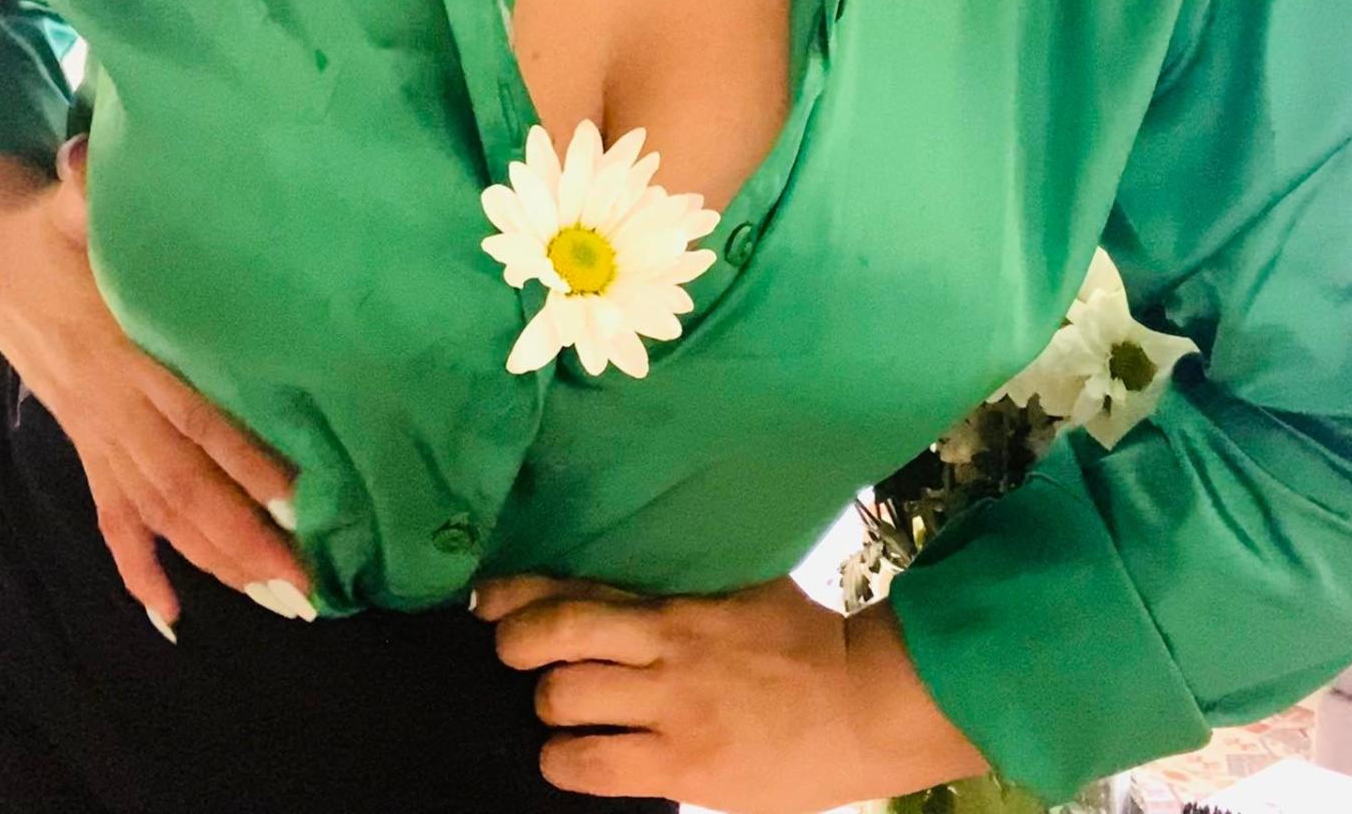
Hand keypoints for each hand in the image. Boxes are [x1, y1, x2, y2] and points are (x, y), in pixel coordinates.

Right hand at [0, 139, 314, 638]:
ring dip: (212, 557)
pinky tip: (166, 613)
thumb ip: (90, 188)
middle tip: (309, 579)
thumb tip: (85, 159)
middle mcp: (111, 405)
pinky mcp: (85, 444)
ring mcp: (95, 432)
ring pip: (156, 511)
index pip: (193, 415)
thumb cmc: (52, 225)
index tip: (300, 495)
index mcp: (121, 348)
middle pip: (184, 484)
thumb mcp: (68, 200)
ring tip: (275, 598)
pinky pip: (108, 515)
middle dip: (245, 534)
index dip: (243, 457)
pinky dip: (135, 565)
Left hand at [471, 573, 989, 812]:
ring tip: (561, 717)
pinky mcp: (682, 767)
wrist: (864, 704)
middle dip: (519, 651)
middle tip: (518, 663)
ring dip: (548, 712)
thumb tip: (615, 585)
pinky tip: (573, 758)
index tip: (487, 602)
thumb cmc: (804, 643)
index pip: (576, 588)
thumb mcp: (739, 591)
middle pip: (553, 639)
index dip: (516, 596)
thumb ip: (678, 588)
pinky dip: (567, 762)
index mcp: (676, 601)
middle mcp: (664, 648)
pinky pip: (591, 766)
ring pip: (561, 702)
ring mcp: (671, 709)